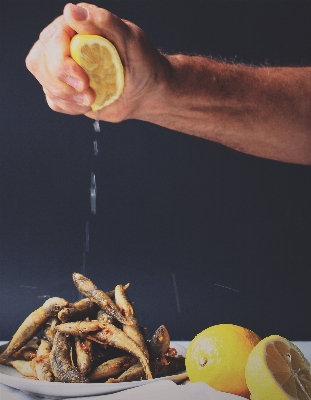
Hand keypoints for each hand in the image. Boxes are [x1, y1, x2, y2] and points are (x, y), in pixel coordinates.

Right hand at [25, 2, 169, 121]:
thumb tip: (71, 11)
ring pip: (46, 84)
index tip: (84, 80)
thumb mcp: (129, 38)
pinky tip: (89, 103)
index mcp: (76, 27)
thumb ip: (103, 21)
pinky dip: (70, 107)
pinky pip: (54, 101)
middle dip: (62, 84)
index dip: (61, 63)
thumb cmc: (142, 61)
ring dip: (69, 98)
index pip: (51, 41)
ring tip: (93, 98)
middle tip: (89, 91)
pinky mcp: (66, 90)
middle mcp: (64, 45)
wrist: (147, 90)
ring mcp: (63, 69)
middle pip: (39, 63)